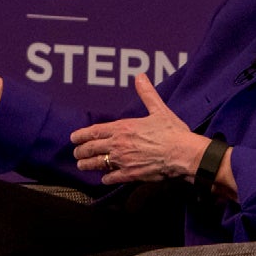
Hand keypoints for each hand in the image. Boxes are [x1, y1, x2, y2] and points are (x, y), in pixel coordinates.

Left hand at [71, 73, 208, 183]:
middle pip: (91, 148)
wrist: (183, 154)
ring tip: (82, 166)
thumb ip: (147, 94)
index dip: (81, 135)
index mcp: (123, 128)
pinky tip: (104, 179)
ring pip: (98, 164)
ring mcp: (123, 161)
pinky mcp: (130, 175)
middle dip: (80, 151)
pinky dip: (106, 178)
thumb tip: (140, 77)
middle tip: (76, 153)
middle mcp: (118, 144)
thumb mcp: (159, 110)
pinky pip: (112, 177)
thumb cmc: (172, 132)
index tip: (73, 138)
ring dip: (87, 165)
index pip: (94, 131)